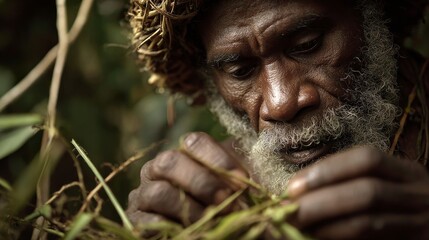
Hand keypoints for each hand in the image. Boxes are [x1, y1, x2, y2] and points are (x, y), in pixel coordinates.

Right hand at [126, 132, 246, 227]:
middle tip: (229, 201)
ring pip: (158, 192)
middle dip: (202, 182)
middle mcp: (158, 169)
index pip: (194, 141)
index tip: (244, 182)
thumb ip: (248, 180)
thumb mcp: (241, 190)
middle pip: (170, 161)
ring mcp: (144, 195)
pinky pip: (146, 222)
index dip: (220, 160)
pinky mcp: (138, 222)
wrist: (213, 232)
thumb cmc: (230, 207)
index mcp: (184, 154)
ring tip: (214, 221)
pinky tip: (197, 231)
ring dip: (191, 208)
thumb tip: (276, 185)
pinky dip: (174, 227)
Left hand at [286, 146, 428, 239]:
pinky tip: (318, 236)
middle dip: (320, 200)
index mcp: (408, 173)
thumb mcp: (377, 189)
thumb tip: (296, 191)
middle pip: (367, 191)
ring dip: (325, 224)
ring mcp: (422, 224)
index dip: (328, 169)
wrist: (421, 233)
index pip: (368, 159)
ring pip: (368, 222)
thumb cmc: (390, 210)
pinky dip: (338, 237)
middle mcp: (421, 195)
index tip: (293, 185)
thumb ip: (344, 186)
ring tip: (297, 225)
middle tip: (289, 209)